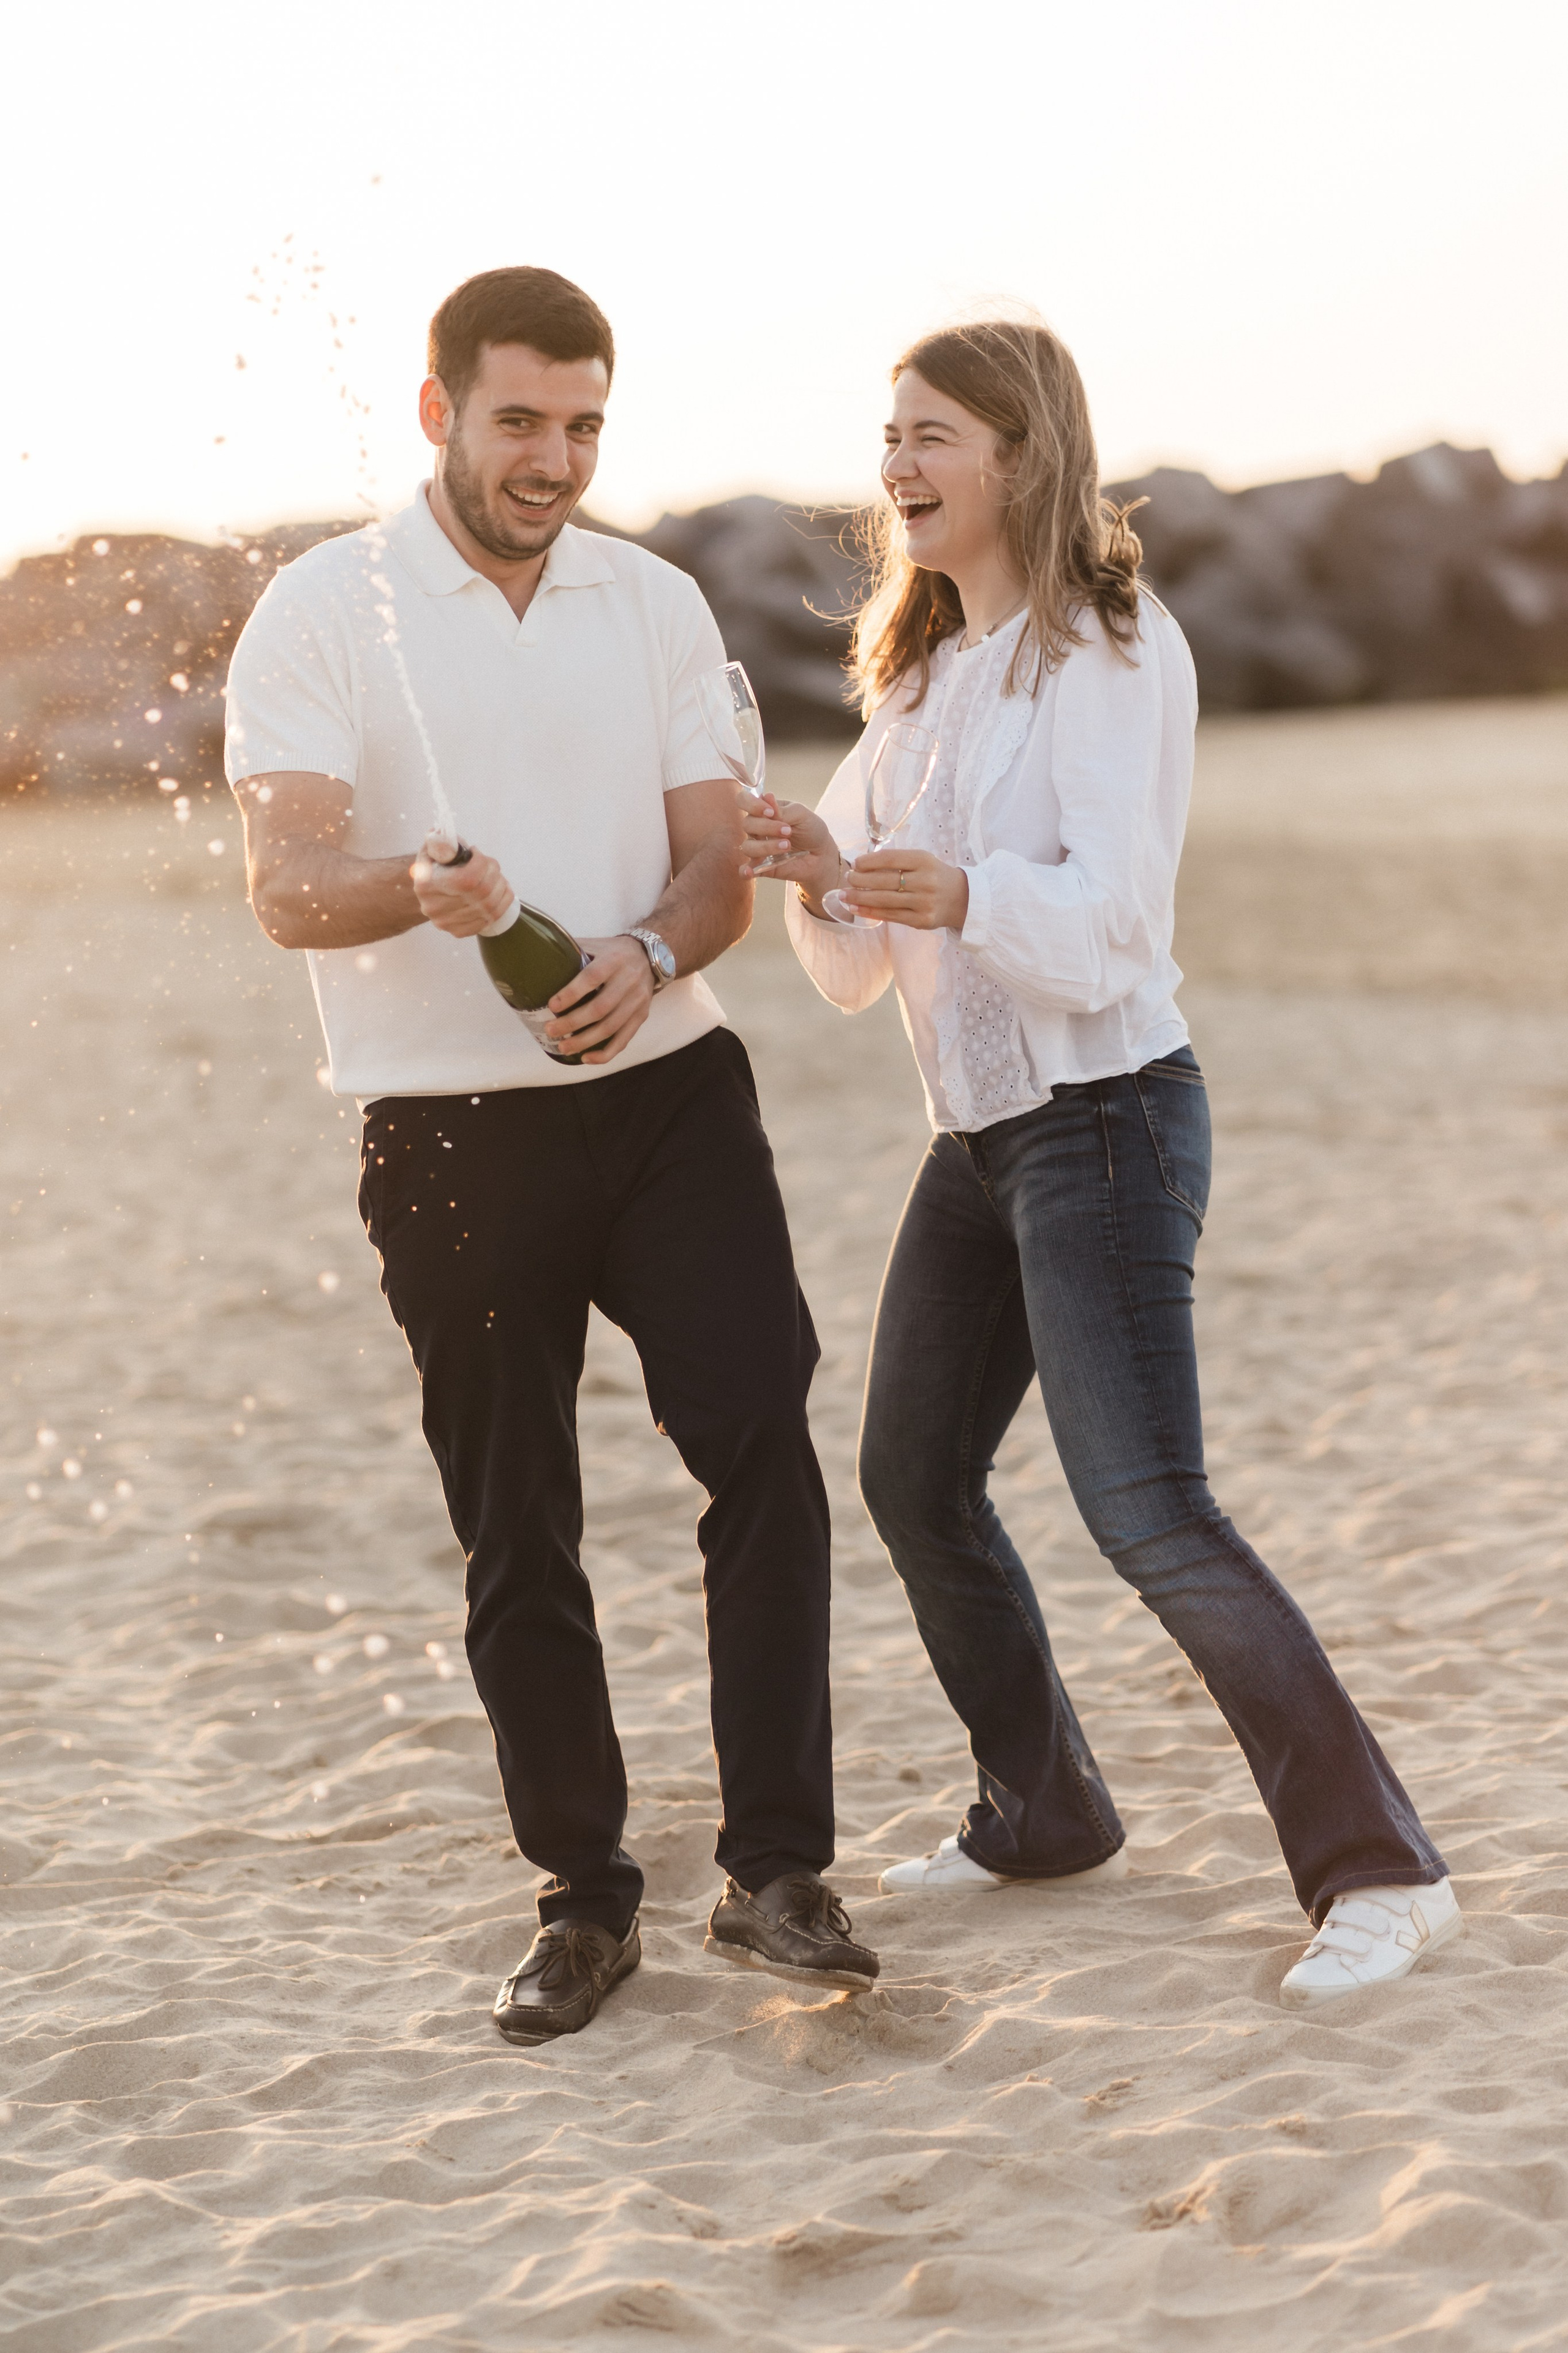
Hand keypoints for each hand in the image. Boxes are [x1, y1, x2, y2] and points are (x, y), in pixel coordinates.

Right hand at [410, 843, 515, 936]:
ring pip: (491, 905)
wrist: (430, 891)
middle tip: (490, 863)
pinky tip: (498, 889)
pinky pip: (493, 916)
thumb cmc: (436, 866)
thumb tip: (443, 835)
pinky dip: (503, 900)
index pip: (467, 879)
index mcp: (425, 884)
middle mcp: (434, 908)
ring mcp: (447, 923)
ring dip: (500, 885)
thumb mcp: (433, 848)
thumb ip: (439, 841)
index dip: (481, 863)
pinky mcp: (459, 931)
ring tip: (495, 875)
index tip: (477, 853)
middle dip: (493, 872)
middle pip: (482, 891)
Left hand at [546, 933, 654, 1064]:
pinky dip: (605, 1053)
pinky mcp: (641, 1016)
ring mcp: (637, 1001)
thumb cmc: (614, 953)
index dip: (571, 993)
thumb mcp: (596, 944)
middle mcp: (628, 981)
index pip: (592, 977)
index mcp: (614, 960)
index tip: (552, 1005)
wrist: (651, 958)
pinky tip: (586, 1058)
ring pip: (610, 1027)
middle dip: (573, 1023)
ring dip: (585, 1041)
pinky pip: (624, 1039)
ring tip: (563, 1048)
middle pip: (600, 1008)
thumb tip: (539, 957)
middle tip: (551, 1030)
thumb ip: (572, 950)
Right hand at [739, 796, 845, 909]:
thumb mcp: (802, 815)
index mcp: (764, 810)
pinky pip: (746, 870)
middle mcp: (757, 828)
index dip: (751, 804)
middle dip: (766, 827)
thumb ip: (783, 810)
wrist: (821, 854)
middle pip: (747, 824)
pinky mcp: (761, 866)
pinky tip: (749, 872)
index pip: (744, 800)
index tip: (770, 812)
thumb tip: (766, 797)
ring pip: (748, 847)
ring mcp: (758, 847)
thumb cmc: (810, 830)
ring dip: (766, 846)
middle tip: (788, 831)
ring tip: (787, 846)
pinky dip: (746, 871)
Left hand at [844, 847, 968, 930]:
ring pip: (885, 900)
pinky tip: (856, 908)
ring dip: (860, 897)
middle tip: (847, 879)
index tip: (855, 864)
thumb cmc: (934, 876)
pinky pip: (890, 916)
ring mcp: (924, 903)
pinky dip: (870, 912)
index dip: (868, 861)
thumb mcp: (921, 861)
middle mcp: (925, 881)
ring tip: (844, 895)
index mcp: (924, 860)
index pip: (890, 859)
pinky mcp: (921, 921)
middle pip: (885, 881)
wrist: (962, 898)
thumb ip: (897, 861)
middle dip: (860, 880)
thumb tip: (861, 866)